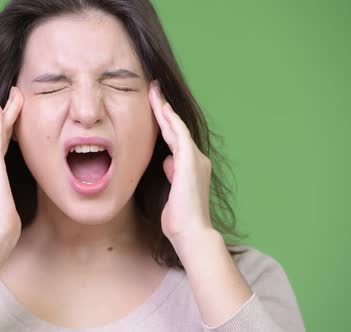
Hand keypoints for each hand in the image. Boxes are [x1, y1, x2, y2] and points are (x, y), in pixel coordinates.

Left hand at [148, 81, 213, 241]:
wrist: (191, 232)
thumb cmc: (179, 218)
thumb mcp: (172, 192)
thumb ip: (171, 174)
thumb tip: (167, 161)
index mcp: (191, 166)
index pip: (175, 138)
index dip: (165, 120)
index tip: (155, 106)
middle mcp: (196, 159)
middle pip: (176, 127)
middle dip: (164, 108)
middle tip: (154, 89)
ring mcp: (194, 159)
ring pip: (176, 127)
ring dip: (164, 108)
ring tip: (154, 91)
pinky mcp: (189, 161)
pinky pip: (178, 134)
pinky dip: (170, 119)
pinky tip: (161, 107)